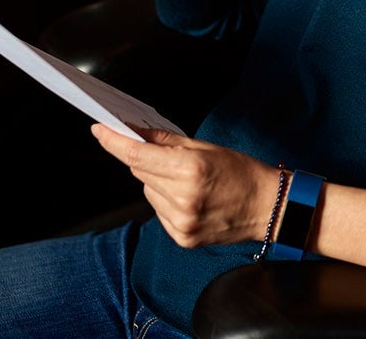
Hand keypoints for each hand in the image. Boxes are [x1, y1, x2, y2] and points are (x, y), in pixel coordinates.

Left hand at [91, 125, 279, 248]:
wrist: (267, 207)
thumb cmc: (241, 173)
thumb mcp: (206, 147)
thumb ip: (166, 142)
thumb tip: (135, 131)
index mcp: (189, 170)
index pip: (137, 155)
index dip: (113, 142)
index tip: (99, 130)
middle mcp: (182, 198)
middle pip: (140, 172)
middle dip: (144, 159)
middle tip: (164, 154)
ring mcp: (180, 221)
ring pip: (147, 192)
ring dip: (156, 181)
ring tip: (186, 180)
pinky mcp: (181, 237)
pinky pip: (158, 211)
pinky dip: (165, 200)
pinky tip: (188, 197)